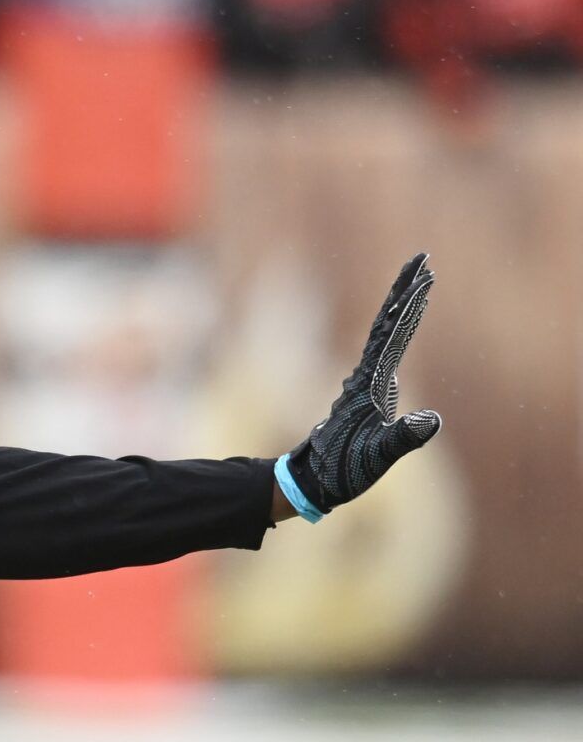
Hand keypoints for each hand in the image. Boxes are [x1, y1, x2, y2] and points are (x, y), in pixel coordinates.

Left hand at [280, 253, 441, 518]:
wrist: (310, 481)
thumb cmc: (343, 471)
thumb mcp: (378, 457)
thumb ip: (404, 438)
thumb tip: (432, 420)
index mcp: (370, 383)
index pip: (393, 333)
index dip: (409, 304)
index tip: (425, 276)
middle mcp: (364, 376)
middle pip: (386, 323)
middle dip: (404, 290)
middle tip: (423, 259)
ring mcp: (363, 383)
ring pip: (383, 334)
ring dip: (400, 307)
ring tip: (417, 283)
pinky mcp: (364, 395)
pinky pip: (381, 353)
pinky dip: (394, 332)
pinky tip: (397, 329)